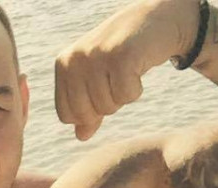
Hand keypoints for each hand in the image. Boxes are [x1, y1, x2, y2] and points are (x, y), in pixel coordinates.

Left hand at [55, 0, 200, 140]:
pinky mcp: (121, 56)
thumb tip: (81, 137)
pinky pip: (126, 95)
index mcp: (64, 65)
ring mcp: (97, 55)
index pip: (66, 115)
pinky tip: (138, 69)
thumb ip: (87, 109)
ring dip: (123, 95)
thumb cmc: (122, 54)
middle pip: (86, 114)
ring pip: (108, 106)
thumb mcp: (98, 80)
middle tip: (117, 79)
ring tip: (127, 71)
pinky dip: (136, 90)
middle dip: (106, 106)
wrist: (153, 21)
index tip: (102, 89)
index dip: (88, 113)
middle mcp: (76, 58)